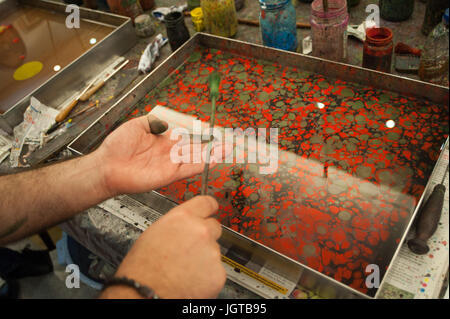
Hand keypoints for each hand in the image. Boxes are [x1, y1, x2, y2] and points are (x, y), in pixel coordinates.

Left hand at [93, 114, 219, 196]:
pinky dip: (202, 164)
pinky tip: (213, 159)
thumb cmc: (117, 146)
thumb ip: (154, 121)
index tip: (212, 127)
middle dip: (213, 144)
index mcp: (164, 139)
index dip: (201, 131)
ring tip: (227, 148)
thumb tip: (168, 121)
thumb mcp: (137, 124)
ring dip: (212, 154)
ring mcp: (171, 163)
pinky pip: (190, 169)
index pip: (187, 134)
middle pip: (196, 147)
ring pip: (197, 158)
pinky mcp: (170, 174)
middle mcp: (170, 152)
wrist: (108, 166)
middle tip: (228, 139)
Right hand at [103, 196, 225, 298]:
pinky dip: (207, 276)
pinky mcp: (218, 273)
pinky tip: (190, 280)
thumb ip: (176, 225)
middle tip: (190, 249)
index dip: (209, 207)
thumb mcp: (155, 232)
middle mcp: (200, 231)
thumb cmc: (142, 267)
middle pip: (214, 227)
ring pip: (214, 251)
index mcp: (183, 218)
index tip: (212, 209)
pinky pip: (216, 271)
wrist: (144, 293)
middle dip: (205, 237)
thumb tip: (184, 226)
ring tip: (184, 269)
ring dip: (204, 258)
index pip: (207, 203)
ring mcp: (211, 252)